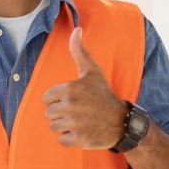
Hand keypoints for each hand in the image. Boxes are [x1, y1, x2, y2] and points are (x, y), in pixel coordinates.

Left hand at [42, 27, 127, 148]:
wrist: (122, 121)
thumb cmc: (104, 94)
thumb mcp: (92, 71)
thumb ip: (79, 52)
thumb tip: (76, 29)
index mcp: (69, 89)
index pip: (46, 98)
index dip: (58, 99)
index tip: (73, 100)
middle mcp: (69, 106)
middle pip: (49, 113)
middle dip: (61, 113)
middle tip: (78, 111)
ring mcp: (73, 123)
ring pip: (54, 127)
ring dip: (64, 126)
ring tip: (80, 121)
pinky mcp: (77, 139)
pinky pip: (61, 140)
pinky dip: (70, 138)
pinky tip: (82, 131)